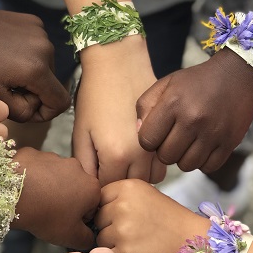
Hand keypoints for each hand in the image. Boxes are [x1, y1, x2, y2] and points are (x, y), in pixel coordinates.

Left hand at [0, 2, 70, 122]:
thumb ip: (20, 111)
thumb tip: (35, 110)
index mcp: (37, 69)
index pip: (60, 102)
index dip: (46, 113)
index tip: (27, 110)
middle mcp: (46, 50)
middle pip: (51, 84)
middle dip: (34, 92)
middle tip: (8, 89)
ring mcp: (42, 33)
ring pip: (45, 66)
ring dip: (30, 74)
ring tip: (5, 70)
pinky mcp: (35, 23)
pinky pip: (39, 48)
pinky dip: (27, 56)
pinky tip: (7, 53)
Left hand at [13, 148, 100, 251]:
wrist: (12, 194)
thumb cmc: (46, 215)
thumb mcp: (71, 237)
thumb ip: (87, 238)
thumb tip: (90, 236)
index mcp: (90, 187)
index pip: (91, 205)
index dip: (78, 217)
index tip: (64, 222)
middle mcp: (76, 167)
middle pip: (75, 187)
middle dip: (65, 199)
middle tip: (48, 212)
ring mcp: (54, 157)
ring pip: (56, 175)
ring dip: (49, 186)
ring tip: (35, 201)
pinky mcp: (34, 153)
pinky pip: (37, 167)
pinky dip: (33, 176)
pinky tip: (24, 188)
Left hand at [73, 38, 166, 184]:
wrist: (119, 62)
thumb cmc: (94, 95)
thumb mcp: (81, 131)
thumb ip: (85, 164)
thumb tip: (90, 187)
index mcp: (116, 155)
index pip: (108, 189)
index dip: (98, 186)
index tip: (94, 176)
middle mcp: (142, 155)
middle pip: (132, 187)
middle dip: (119, 182)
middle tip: (109, 167)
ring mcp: (160, 144)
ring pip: (153, 178)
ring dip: (140, 175)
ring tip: (125, 159)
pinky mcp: (171, 134)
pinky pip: (165, 162)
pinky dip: (155, 163)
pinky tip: (142, 150)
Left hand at [95, 179, 208, 252]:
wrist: (194, 241)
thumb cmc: (169, 218)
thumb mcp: (145, 194)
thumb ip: (119, 196)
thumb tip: (90, 207)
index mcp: (127, 187)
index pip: (99, 197)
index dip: (107, 209)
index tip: (120, 216)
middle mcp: (122, 205)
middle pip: (97, 218)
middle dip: (108, 226)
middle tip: (131, 231)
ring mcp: (122, 229)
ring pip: (100, 238)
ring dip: (112, 243)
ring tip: (135, 242)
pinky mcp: (125, 251)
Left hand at [136, 48, 252, 171]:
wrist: (236, 76)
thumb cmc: (194, 82)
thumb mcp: (165, 84)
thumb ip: (145, 105)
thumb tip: (139, 131)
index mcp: (173, 103)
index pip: (147, 140)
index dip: (149, 140)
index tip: (157, 133)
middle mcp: (193, 119)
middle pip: (166, 156)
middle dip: (165, 150)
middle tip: (172, 138)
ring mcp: (213, 133)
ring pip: (186, 165)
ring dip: (183, 157)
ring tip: (187, 142)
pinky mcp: (229, 143)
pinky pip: (207, 167)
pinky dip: (202, 161)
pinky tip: (202, 146)